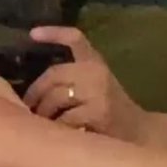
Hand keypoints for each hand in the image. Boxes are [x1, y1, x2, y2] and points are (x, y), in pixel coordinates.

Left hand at [23, 25, 146, 140]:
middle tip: (28, 106)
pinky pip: (66, 118)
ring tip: (41, 122)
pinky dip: (58, 126)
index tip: (32, 33)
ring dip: (44, 112)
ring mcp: (98, 91)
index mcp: (95, 62)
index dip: (53, 33)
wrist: (138, 131)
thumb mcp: (95, 85)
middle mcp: (96, 72)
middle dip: (35, 93)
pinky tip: (58, 132)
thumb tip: (35, 88)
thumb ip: (72, 79)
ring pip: (56, 97)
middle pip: (54, 74)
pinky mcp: (99, 112)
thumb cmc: (110, 109)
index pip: (75, 38)